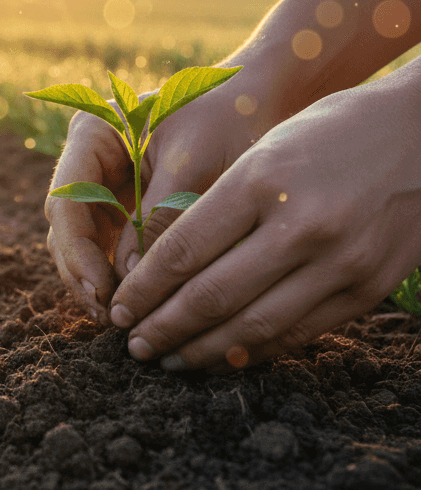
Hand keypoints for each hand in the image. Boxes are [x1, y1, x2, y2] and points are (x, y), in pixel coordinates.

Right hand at [46, 67, 275, 320]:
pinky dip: (120, 281)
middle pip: (66, 227)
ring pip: (83, 246)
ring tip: (122, 321)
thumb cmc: (229, 121)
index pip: (65, 198)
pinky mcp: (125, 214)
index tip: (101, 291)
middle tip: (110, 317)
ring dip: (97, 284)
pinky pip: (110, 252)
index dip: (77, 249)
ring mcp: (104, 189)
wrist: (262, 105)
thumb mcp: (195, 165)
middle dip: (83, 273)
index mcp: (92, 135)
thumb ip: (159, 217)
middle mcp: (89, 163)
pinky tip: (139, 309)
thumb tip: (131, 282)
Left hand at [110, 71, 420, 370]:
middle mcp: (300, 225)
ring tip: (170, 360)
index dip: (144, 289)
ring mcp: (340, 261)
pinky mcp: (369, 287)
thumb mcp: (264, 150)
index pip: (183, 251)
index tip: (120, 309)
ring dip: (203, 351)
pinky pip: (300, 332)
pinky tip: (226, 356)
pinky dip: (256, 350)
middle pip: (211, 296)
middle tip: (134, 347)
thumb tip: (161, 267)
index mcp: (261, 180)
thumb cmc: (329, 130)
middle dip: (163, 328)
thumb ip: (219, 206)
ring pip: (255, 326)